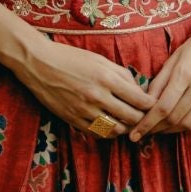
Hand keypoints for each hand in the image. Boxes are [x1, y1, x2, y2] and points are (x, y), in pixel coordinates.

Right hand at [12, 31, 153, 140]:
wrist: (38, 64)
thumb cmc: (70, 58)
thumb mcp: (99, 60)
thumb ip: (121, 74)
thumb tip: (139, 89)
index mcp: (106, 78)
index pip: (139, 100)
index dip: (150, 105)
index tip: (151, 104)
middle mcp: (97, 96)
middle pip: (131, 118)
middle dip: (141, 119)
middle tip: (143, 116)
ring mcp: (84, 110)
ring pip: (116, 130)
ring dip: (125, 128)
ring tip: (128, 123)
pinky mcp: (73, 120)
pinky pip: (97, 133)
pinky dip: (108, 132)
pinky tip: (111, 126)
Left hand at [122, 18, 190, 141]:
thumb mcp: (171, 61)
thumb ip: (158, 84)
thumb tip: (144, 105)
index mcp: (184, 74)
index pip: (163, 107)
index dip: (147, 123)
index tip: (134, 134)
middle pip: (174, 118)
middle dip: (156, 128)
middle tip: (143, 132)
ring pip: (188, 123)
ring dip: (169, 130)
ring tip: (157, 129)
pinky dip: (184, 124)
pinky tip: (174, 123)